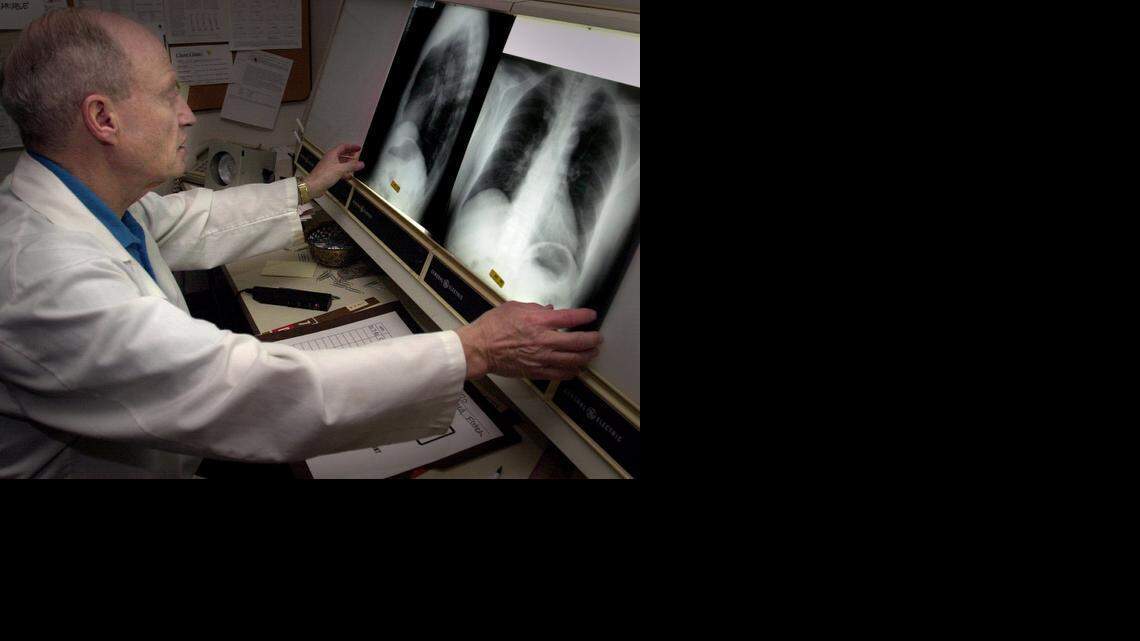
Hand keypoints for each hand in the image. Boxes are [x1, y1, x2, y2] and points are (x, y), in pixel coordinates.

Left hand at [305, 143, 364, 197]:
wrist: (314, 186)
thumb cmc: (323, 175)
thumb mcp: (341, 169)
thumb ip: (352, 166)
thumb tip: (361, 163)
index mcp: (332, 154)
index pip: (343, 147)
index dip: (352, 147)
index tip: (358, 148)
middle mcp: (330, 159)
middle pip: (342, 154)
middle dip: (350, 155)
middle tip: (357, 156)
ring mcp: (329, 166)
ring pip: (340, 163)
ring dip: (348, 164)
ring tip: (354, 166)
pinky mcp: (328, 174)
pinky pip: (338, 170)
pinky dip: (344, 172)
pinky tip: (348, 176)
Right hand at [454, 302, 602, 380]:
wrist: (479, 348)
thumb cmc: (492, 327)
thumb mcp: (514, 307)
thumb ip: (535, 308)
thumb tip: (549, 310)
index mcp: (538, 321)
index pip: (570, 318)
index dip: (585, 316)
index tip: (592, 315)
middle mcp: (543, 340)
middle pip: (578, 342)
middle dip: (592, 340)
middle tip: (598, 338)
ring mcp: (541, 358)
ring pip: (572, 360)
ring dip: (586, 357)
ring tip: (592, 354)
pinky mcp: (535, 371)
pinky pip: (559, 374)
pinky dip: (571, 372)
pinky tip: (576, 369)